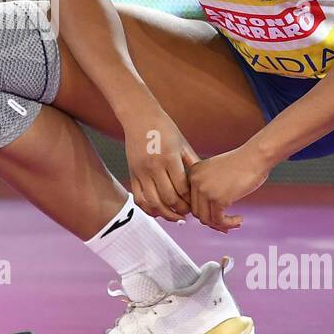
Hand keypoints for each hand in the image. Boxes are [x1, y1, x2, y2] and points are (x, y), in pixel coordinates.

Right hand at [121, 105, 199, 222]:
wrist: (139, 117)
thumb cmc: (164, 128)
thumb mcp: (182, 143)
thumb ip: (192, 164)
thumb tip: (201, 184)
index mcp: (169, 158)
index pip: (182, 188)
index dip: (190, 200)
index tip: (195, 204)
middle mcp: (153, 167)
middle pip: (168, 199)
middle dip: (180, 210)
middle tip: (188, 212)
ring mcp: (140, 172)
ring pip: (153, 203)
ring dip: (165, 214)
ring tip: (175, 216)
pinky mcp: (132, 174)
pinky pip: (139, 199)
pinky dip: (149, 209)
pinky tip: (158, 211)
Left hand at [186, 143, 273, 232]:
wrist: (255, 156)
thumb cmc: (243, 162)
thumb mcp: (217, 172)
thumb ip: (209, 186)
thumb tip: (210, 211)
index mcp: (194, 172)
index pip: (192, 200)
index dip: (205, 211)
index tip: (217, 216)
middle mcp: (195, 180)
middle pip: (197, 211)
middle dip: (212, 221)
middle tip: (226, 223)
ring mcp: (205, 190)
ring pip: (206, 219)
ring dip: (221, 225)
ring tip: (234, 223)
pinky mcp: (217, 199)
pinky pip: (219, 220)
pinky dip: (229, 224)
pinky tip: (239, 219)